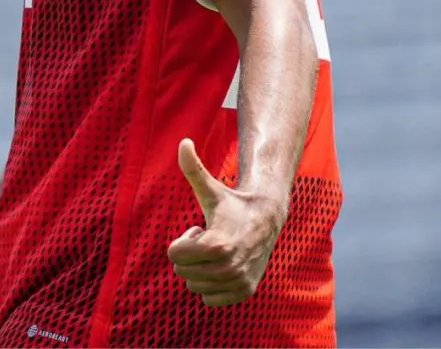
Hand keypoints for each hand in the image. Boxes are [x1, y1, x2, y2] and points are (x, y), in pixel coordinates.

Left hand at [167, 138, 286, 306]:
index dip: (184, 240)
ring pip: (194, 286)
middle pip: (183, 272)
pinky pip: (209, 299)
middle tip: (210, 239)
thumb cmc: (231, 203)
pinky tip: (224, 265)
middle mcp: (228, 267)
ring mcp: (237, 281)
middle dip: (192, 255)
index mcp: (216, 245)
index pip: (174, 256)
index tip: (200, 229)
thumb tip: (183, 141)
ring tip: (218, 251)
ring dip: (201, 269)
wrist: (266, 219)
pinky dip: (211, 285)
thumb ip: (193, 168)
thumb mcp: (210, 188)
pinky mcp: (244, 292)